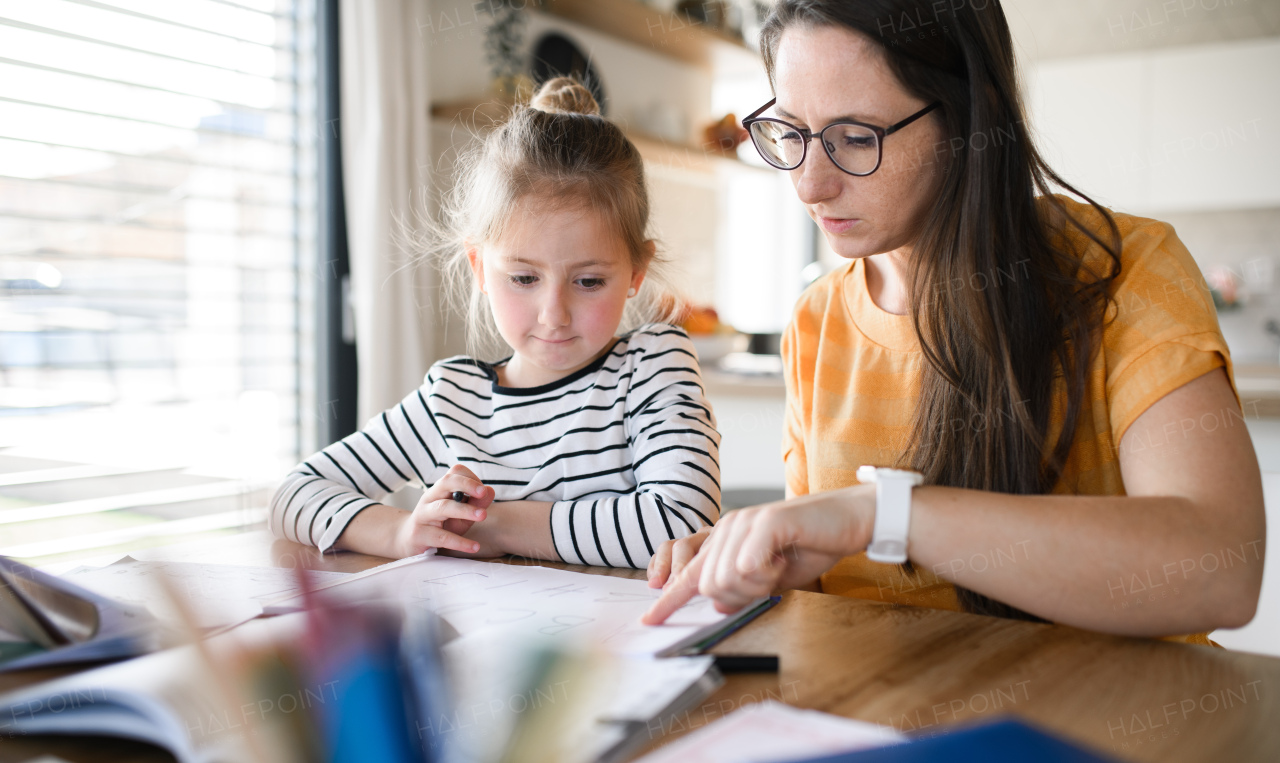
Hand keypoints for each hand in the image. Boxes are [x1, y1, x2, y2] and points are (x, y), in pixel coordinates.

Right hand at [393, 465, 494, 556]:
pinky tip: (474, 546)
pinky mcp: (420, 535)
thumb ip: (476, 504)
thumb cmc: (440, 525)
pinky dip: (459, 542)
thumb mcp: (461, 515)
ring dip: (464, 510)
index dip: (471, 479)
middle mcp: (430, 498)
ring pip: (443, 508)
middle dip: (466, 485)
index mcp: (440, 489)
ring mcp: (423, 515)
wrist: (409, 541)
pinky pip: (441, 537)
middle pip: (446, 482)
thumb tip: (490, 491)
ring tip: (483, 515)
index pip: (455, 473)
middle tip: (483, 492)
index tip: (482, 491)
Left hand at [641, 487, 872, 624]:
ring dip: (756, 586)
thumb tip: (718, 604)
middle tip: (768, 579)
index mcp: (724, 540)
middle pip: (708, 586)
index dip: (668, 600)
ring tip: (778, 565)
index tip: (650, 620)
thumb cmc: (810, 546)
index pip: (688, 573)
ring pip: (724, 580)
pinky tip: (783, 558)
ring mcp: (743, 522)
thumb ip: (741, 590)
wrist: (848, 520)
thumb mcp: (769, 577)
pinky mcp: (763, 522)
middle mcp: (727, 527)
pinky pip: (748, 567)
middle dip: (739, 596)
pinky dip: (768, 574)